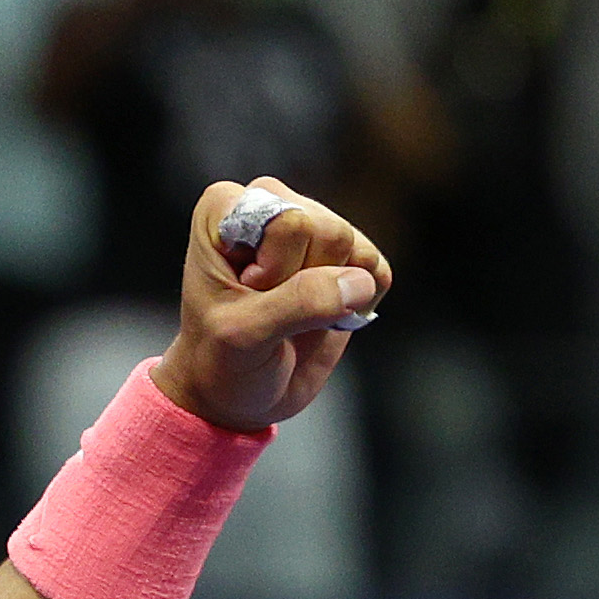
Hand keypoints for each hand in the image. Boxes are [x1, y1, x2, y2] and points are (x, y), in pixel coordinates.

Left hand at [153, 176, 389, 432]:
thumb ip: (297, 303)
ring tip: (291, 313)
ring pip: (354, 247)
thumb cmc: (220, 359)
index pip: (286, 221)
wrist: (236, 393)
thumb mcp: (244, 336)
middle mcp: (271, 204)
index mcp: (224, 209)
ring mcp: (314, 226)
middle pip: (327, 231)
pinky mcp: (348, 258)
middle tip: (268, 308)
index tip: (245, 293)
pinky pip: (378, 271)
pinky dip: (358, 304)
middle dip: (303, 282)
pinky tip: (322, 317)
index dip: (275, 270)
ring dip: (330, 295)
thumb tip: (358, 283)